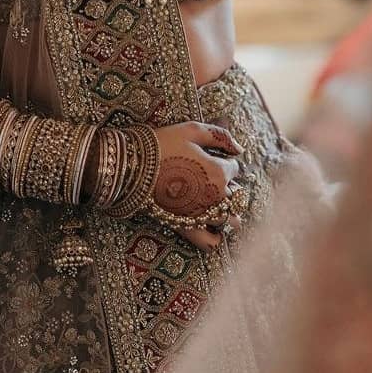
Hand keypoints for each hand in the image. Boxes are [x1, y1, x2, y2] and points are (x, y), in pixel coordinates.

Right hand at [154, 121, 243, 251]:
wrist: (131, 166)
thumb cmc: (162, 144)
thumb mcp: (192, 130)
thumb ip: (221, 137)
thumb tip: (240, 149)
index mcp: (219, 172)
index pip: (234, 169)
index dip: (223, 161)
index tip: (208, 159)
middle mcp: (215, 197)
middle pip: (234, 195)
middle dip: (226, 186)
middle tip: (205, 178)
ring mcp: (202, 214)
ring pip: (228, 219)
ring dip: (225, 211)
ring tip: (210, 202)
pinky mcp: (186, 227)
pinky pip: (210, 242)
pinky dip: (216, 237)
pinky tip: (213, 229)